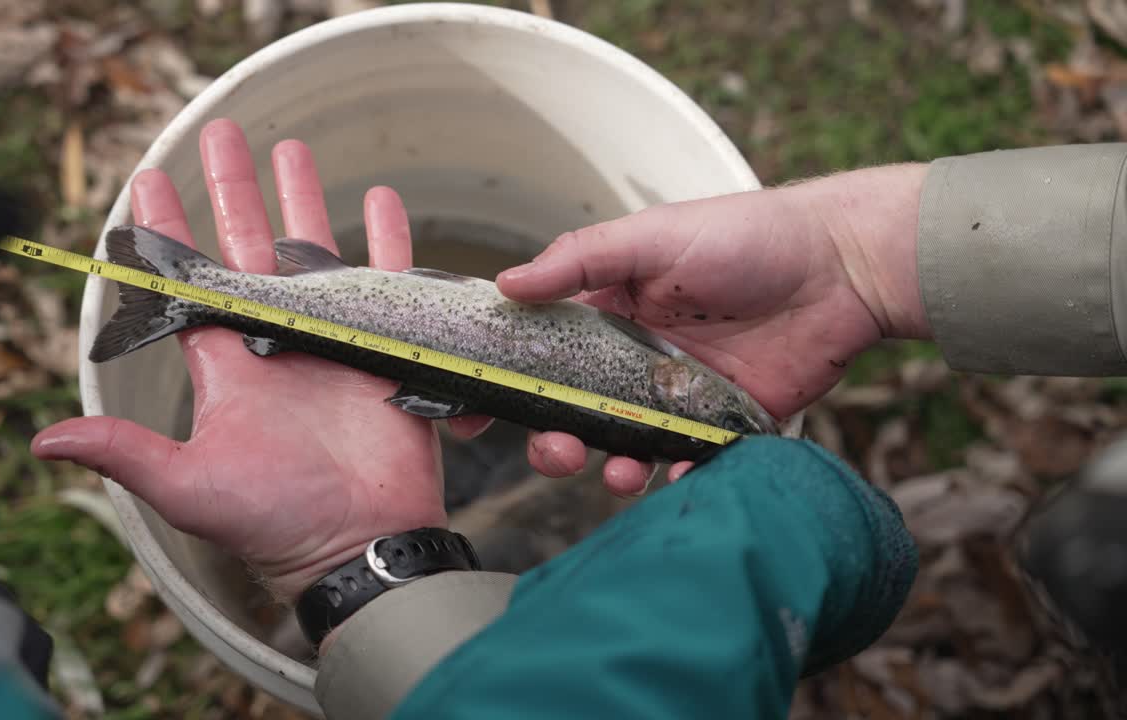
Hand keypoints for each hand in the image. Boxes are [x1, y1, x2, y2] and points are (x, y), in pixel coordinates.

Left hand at [31, 120, 485, 599]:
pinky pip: (387, 281)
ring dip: (304, 200)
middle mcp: (277, 344)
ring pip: (315, 252)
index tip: (148, 182)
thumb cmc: (276, 524)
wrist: (363, 546)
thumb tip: (44, 443)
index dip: (168, 233)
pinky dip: (387, 240)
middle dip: (235, 190)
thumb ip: (127, 454)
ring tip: (293, 149)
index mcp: (228, 366)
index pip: (190, 283)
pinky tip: (383, 201)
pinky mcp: (386, 348)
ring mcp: (332, 342)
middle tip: (223, 134)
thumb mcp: (190, 489)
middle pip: (249, 249)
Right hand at [495, 163, 930, 494]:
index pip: (539, 351)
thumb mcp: (651, 236)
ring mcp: (677, 395)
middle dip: (552, 439)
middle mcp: (634, 358)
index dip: (502, 381)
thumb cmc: (745, 235)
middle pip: (573, 411)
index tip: (468, 412)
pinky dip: (675, 478)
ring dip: (609, 466)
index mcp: (608, 312)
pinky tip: (676, 477)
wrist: (842, 264)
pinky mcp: (723, 424)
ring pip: (623, 445)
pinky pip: (687, 463)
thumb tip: (505, 285)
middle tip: (555, 449)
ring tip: (620, 471)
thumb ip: (579, 261)